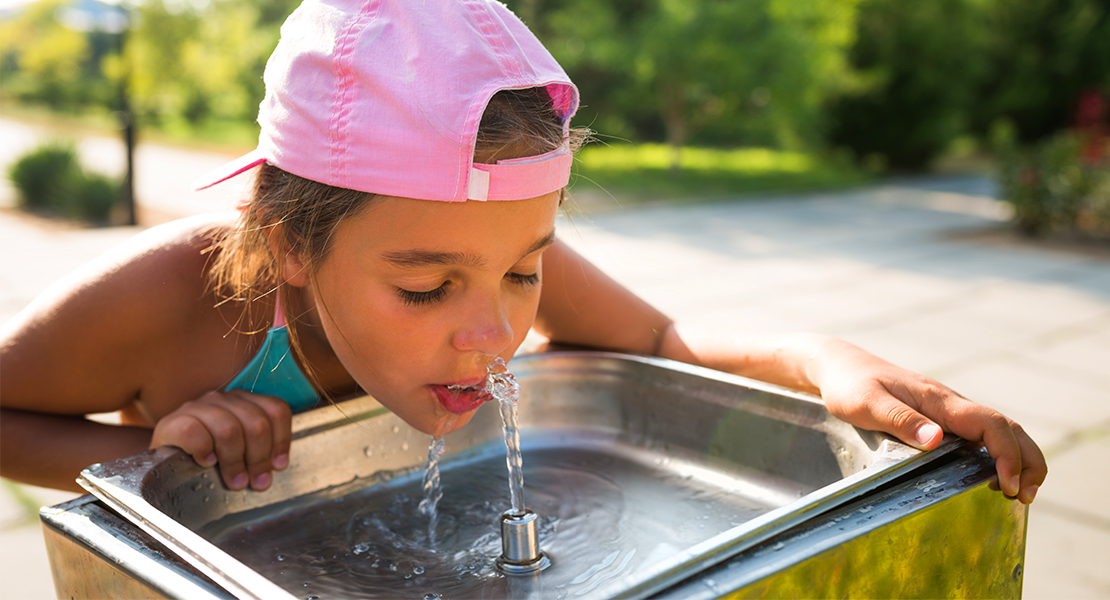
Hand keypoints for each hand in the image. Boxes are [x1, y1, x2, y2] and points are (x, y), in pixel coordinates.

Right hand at [150, 390, 292, 490]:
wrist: (162, 462)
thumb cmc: (208, 460)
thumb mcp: (239, 452)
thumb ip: (259, 452)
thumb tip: (275, 468)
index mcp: (244, 402)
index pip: (276, 410)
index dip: (282, 440)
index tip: (279, 466)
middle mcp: (222, 399)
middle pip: (256, 423)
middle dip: (259, 458)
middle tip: (256, 482)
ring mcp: (196, 408)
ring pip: (229, 428)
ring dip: (235, 461)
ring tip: (235, 482)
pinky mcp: (171, 422)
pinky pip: (193, 431)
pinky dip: (204, 450)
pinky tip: (207, 463)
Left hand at [814, 342, 1045, 503]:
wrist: (839, 366)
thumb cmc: (849, 385)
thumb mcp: (867, 404)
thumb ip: (901, 420)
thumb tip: (937, 440)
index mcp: (938, 400)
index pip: (990, 424)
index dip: (1007, 454)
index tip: (1007, 484)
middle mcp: (950, 404)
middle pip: (1007, 428)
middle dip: (1027, 460)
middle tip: (1026, 496)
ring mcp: (948, 411)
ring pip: (999, 431)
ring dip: (1018, 459)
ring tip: (1019, 493)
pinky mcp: (940, 419)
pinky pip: (980, 436)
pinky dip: (999, 456)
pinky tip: (993, 477)